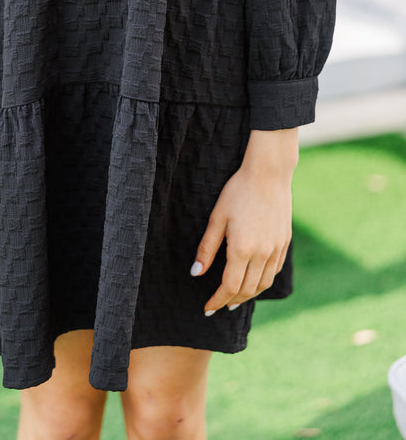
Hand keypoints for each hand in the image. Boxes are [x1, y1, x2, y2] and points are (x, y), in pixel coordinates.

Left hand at [190, 128, 296, 313]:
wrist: (269, 174)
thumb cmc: (238, 192)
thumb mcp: (217, 218)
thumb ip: (207, 248)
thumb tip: (196, 273)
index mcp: (242, 249)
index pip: (230, 287)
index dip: (217, 300)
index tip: (207, 308)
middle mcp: (262, 254)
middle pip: (247, 290)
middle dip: (232, 301)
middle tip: (219, 305)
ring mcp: (276, 249)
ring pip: (264, 283)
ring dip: (249, 294)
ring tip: (236, 298)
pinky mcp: (285, 242)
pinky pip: (275, 270)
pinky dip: (263, 280)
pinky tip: (255, 279)